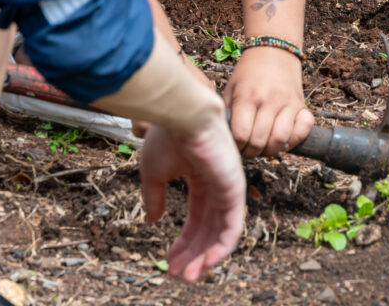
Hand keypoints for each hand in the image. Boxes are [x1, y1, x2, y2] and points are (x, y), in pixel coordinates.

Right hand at [139, 117, 245, 282]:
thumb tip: (153, 220)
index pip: (196, 217)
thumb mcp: (154, 171)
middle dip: (194, 254)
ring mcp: (228, 185)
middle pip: (209, 228)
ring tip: (188, 277)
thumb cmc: (168, 134)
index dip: (184, 241)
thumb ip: (155, 196)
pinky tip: (207, 263)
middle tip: (180, 275)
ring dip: (207, 257)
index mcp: (200, 177)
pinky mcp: (235, 187)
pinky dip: (221, 247)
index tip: (170, 261)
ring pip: (221, 231)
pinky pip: (233, 225)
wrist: (181, 112)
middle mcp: (217, 183)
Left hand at [223, 47, 313, 157]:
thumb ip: (228, 114)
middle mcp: (269, 100)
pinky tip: (283, 138)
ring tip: (263, 146)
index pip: (241, 135)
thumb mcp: (231, 89)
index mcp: (247, 96)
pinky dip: (295, 139)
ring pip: (280, 139)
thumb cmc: (248, 73)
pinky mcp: (301, 104)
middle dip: (250, 152)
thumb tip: (227, 141)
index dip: (236, 146)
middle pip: (259, 141)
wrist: (273, 50)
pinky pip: (304, 128)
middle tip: (247, 149)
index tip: (236, 145)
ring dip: (270, 150)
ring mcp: (287, 102)